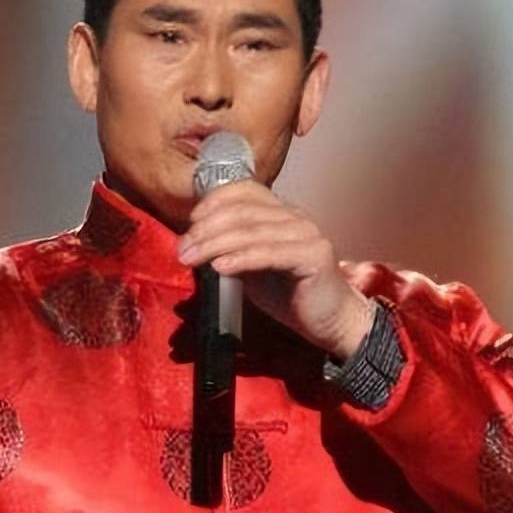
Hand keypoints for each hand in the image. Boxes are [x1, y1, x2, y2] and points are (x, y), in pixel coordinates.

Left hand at [176, 180, 374, 358]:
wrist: (329, 321)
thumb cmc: (290, 295)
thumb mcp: (252, 269)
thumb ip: (231, 251)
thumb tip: (195, 245)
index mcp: (281, 212)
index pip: (245, 190)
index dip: (214, 201)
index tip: (190, 222)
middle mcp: (294, 216)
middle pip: (242, 211)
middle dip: (206, 228)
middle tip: (184, 247)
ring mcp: (306, 233)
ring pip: (251, 231)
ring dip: (215, 244)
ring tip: (191, 257)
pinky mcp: (313, 255)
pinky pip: (269, 253)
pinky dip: (240, 258)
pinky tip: (219, 267)